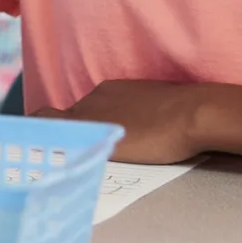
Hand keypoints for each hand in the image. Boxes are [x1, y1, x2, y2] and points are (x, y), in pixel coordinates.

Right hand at [40, 80, 203, 163]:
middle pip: (77, 114)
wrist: (201, 115)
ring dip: (103, 126)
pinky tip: (143, 133)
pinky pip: (125, 105)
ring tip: (120, 147)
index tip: (40, 144)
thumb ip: (78, 141)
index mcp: (89, 106)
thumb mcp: (111, 147)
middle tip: (87, 153)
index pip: (50, 116)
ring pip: (102, 109)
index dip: (42, 129)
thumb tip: (49, 138)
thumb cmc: (157, 137)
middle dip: (77, 132)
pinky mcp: (148, 90)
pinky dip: (125, 119)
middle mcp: (101, 93)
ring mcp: (126, 89)